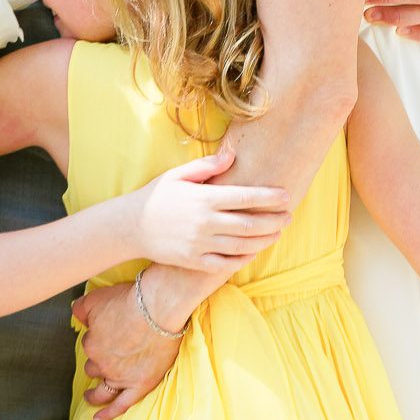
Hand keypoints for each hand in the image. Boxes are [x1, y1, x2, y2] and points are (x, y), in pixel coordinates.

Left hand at [72, 278, 180, 419]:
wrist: (159, 307)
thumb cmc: (130, 300)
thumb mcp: (96, 298)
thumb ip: (80, 309)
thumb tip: (75, 315)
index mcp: (92, 344)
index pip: (89, 345)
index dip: (97, 338)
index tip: (105, 334)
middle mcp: (103, 363)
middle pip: (94, 367)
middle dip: (97, 362)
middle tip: (105, 358)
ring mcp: (121, 376)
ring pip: (102, 388)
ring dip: (94, 393)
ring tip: (90, 395)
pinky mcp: (140, 384)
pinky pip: (120, 405)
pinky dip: (108, 414)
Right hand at [132, 146, 291, 271]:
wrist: (130, 226)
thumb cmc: (156, 196)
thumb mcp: (177, 174)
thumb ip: (206, 165)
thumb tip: (232, 155)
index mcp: (203, 199)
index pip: (246, 197)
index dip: (270, 197)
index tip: (286, 195)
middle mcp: (204, 223)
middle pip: (250, 224)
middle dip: (274, 220)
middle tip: (289, 216)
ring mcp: (200, 245)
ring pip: (242, 246)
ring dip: (265, 240)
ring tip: (278, 233)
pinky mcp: (194, 262)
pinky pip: (225, 264)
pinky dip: (243, 259)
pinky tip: (254, 252)